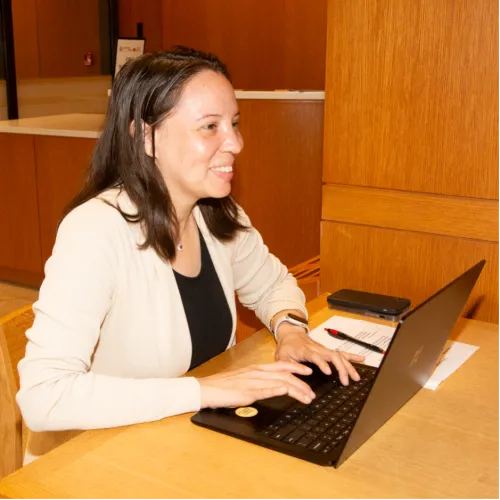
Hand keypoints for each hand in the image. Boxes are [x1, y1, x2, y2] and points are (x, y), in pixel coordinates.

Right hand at [198, 361, 315, 408]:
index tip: (308, 371)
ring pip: (279, 381)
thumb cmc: (223, 386)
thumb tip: (272, 385)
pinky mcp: (246, 392)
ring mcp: (252, 381)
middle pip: (285, 374)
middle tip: (313, 392)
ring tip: (307, 397)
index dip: (296, 367)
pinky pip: (264, 389)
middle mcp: (257, 372)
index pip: (281, 365)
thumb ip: (258, 381)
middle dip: (301, 383)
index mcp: (256, 368)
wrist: (206, 388)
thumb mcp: (244, 380)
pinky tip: (286, 391)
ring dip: (296, 389)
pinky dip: (277, 389)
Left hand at [275, 325, 364, 384]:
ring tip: (356, 377)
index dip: (323, 363)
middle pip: (332, 356)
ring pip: (339, 355)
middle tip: (346, 381)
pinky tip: (361, 359)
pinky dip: (351, 356)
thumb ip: (289, 366)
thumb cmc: (286, 347)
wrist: (290, 333)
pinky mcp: (327, 350)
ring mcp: (323, 349)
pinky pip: (340, 353)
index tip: (329, 372)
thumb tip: (305, 374)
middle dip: (341, 368)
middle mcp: (317, 349)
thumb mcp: (282, 357)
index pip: (316, 356)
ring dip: (348, 366)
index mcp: (305, 351)